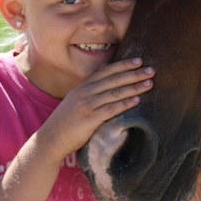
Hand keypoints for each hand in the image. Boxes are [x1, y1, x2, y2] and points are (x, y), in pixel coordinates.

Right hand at [38, 58, 154, 162]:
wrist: (50, 139)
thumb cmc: (65, 122)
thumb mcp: (75, 100)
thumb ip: (90, 92)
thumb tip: (108, 82)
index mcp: (82, 87)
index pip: (106, 71)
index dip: (123, 65)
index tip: (138, 61)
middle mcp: (84, 92)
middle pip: (113, 80)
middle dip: (133, 74)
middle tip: (151, 70)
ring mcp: (87, 105)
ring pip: (114, 93)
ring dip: (133, 87)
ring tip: (149, 84)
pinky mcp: (89, 119)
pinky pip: (111, 109)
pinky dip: (125, 103)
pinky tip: (137, 100)